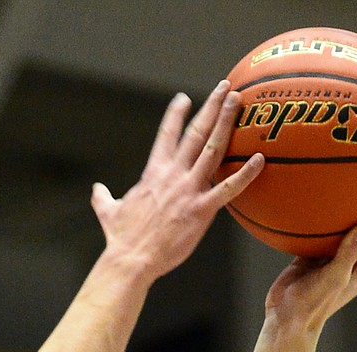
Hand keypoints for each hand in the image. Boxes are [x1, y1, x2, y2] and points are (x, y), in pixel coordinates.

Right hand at [92, 84, 263, 279]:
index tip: (185, 98)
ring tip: (238, 100)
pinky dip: (246, 173)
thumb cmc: (120, 239)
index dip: (176, 114)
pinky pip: (228, 189)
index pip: (166, 135)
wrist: (130, 260)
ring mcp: (188, 191)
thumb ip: (103, 198)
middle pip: (196, 132)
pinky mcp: (200, 211)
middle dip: (211, 106)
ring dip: (226, 122)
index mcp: (153, 172)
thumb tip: (96, 189)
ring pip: (212, 148)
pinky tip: (260, 158)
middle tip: (225, 87)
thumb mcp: (108, 212)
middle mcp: (172, 174)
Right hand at [264, 203, 356, 333]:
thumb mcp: (333, 279)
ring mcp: (333, 259)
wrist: (286, 319)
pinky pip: (324, 233)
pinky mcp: (314, 257)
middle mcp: (353, 262)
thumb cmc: (312, 304)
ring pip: (350, 232)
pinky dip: (326, 219)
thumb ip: (348, 255)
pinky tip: (324, 201)